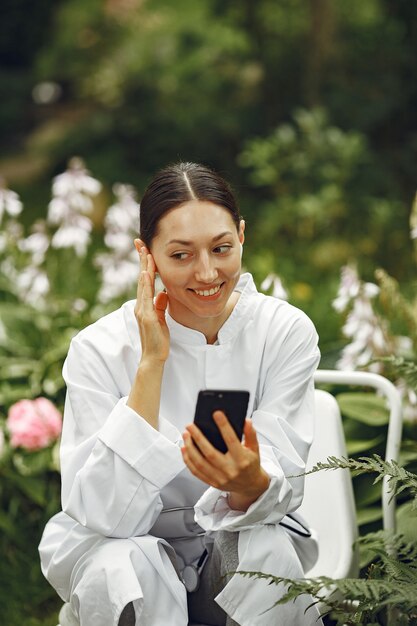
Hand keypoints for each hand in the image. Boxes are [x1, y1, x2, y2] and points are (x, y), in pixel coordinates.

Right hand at [134, 240, 169, 363]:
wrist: (154, 356)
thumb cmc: (158, 339)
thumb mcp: (161, 318)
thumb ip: (160, 305)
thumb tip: (163, 293)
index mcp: (144, 305)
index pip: (145, 280)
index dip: (145, 264)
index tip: (145, 249)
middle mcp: (140, 305)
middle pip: (141, 278)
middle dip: (142, 260)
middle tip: (141, 243)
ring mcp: (142, 311)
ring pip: (142, 285)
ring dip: (144, 268)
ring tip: (146, 252)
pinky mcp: (146, 317)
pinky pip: (146, 298)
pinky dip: (146, 285)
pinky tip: (147, 274)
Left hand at [181, 412, 269, 510]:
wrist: (250, 485)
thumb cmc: (251, 464)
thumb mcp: (255, 448)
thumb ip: (251, 434)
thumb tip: (246, 421)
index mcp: (242, 460)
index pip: (231, 440)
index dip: (224, 426)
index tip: (217, 414)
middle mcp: (230, 470)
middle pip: (210, 453)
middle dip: (198, 437)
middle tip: (191, 426)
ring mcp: (220, 478)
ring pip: (200, 463)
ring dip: (190, 448)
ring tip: (186, 435)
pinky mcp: (212, 483)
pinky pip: (196, 472)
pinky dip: (188, 460)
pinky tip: (184, 449)